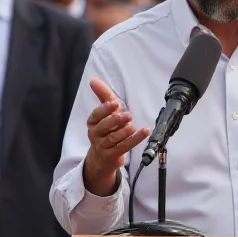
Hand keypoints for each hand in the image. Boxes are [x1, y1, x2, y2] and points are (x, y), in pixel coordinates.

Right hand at [82, 78, 149, 196]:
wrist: (103, 156)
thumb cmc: (106, 129)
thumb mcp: (105, 112)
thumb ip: (102, 95)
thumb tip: (93, 80)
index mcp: (93, 122)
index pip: (96, 115)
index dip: (105, 109)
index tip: (115, 103)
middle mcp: (95, 134)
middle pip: (104, 127)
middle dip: (115, 120)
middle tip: (127, 115)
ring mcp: (103, 146)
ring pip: (113, 138)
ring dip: (124, 132)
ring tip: (132, 127)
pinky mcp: (112, 155)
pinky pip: (124, 147)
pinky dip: (135, 139)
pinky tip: (144, 132)